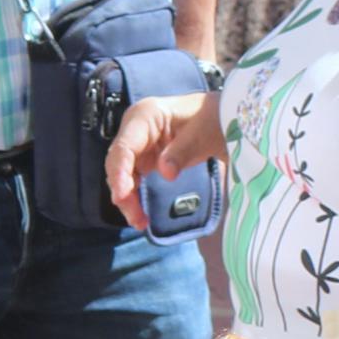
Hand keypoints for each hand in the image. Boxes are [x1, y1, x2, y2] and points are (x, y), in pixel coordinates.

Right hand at [106, 91, 227, 225]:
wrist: (220, 118)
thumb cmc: (211, 119)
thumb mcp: (201, 134)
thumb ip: (181, 153)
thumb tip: (166, 173)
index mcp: (144, 116)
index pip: (124, 146)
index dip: (120, 172)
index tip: (122, 196)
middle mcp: (133, 129)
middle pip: (118, 163)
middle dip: (122, 192)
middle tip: (136, 219)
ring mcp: (137, 144)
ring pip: (121, 174)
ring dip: (127, 198)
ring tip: (140, 222)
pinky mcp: (143, 158)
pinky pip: (131, 179)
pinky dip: (134, 196)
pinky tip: (140, 215)